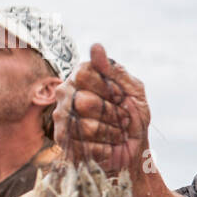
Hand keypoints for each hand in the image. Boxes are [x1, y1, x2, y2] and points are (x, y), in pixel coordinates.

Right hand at [54, 44, 151, 172]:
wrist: (135, 149)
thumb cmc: (134, 117)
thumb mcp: (134, 91)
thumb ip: (116, 71)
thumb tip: (96, 47)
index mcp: (81, 77)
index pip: (85, 74)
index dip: (109, 88)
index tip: (121, 96)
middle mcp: (66, 95)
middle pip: (84, 101)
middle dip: (113, 113)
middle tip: (123, 119)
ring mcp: (62, 120)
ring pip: (86, 126)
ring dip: (112, 132)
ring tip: (118, 133)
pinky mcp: (64, 144)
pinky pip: (86, 146)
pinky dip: (107, 148)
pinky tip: (109, 146)